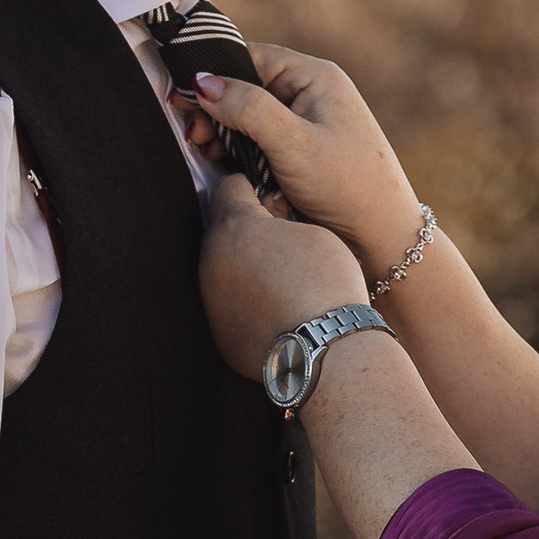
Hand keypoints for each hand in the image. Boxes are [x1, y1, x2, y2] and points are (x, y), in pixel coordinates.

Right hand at [190, 46, 425, 268]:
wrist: (384, 238)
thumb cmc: (349, 187)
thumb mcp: (293, 143)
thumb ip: (247, 108)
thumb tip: (203, 82)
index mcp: (314, 77)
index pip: (249, 57)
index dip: (213, 75)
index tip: (182, 98)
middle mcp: (310, 95)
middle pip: (245, 87)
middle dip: (215, 110)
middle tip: (194, 136)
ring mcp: (306, 125)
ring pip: (248, 118)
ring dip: (224, 134)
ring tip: (207, 153)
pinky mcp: (300, 154)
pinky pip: (259, 143)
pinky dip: (239, 153)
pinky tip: (226, 167)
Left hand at [200, 178, 364, 374]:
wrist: (328, 350)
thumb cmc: (326, 283)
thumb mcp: (312, 231)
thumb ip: (279, 217)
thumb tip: (266, 215)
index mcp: (233, 228)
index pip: (228, 188)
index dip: (252, 190)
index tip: (272, 203)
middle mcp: (210, 263)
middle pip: (223, 234)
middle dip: (248, 235)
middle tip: (285, 247)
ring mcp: (211, 304)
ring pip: (224, 273)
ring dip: (246, 271)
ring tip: (285, 286)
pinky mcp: (220, 338)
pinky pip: (231, 310)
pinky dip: (249, 308)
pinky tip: (278, 314)